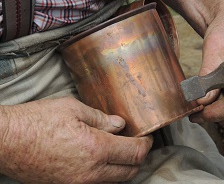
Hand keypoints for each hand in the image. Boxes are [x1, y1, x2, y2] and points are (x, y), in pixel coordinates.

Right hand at [0, 97, 152, 182]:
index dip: (146, 144)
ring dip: (124, 166)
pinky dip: (108, 173)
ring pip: (115, 180)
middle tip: (137, 143)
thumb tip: (119, 124)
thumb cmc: (37, 121)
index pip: (135, 153)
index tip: (147, 137)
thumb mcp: (72, 109)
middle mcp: (91, 172)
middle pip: (130, 171)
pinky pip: (98, 183)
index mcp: (95, 149)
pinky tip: (103, 159)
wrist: (8, 141)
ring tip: (121, 150)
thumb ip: (101, 118)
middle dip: (138, 157)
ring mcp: (79, 183)